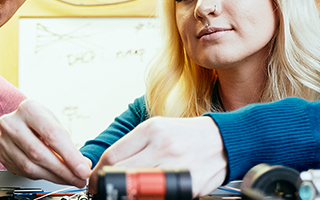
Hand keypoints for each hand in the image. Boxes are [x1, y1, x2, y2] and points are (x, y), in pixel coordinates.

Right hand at [0, 100, 91, 186]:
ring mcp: (4, 141)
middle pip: (39, 153)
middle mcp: (12, 124)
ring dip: (54, 177)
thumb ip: (68, 145)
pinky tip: (54, 176)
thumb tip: (83, 166)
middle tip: (79, 179)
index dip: (70, 156)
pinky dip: (43, 176)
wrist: (20, 121)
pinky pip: (24, 172)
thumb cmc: (40, 121)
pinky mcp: (3, 155)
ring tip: (69, 179)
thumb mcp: (55, 124)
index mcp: (28, 109)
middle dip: (63, 170)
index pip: (52, 135)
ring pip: (30, 167)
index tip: (83, 169)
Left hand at [87, 116, 226, 197]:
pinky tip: (150, 194)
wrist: (224, 141)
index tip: (95, 179)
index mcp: (152, 130)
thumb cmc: (189, 135)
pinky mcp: (189, 185)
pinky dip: (152, 197)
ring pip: (139, 188)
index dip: (98, 171)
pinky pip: (161, 196)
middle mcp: (164, 147)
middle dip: (108, 183)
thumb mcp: (159, 128)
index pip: (112, 155)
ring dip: (129, 192)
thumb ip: (133, 144)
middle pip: (121, 172)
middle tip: (105, 189)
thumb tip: (108, 163)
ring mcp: (177, 167)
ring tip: (128, 191)